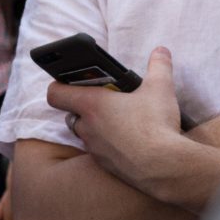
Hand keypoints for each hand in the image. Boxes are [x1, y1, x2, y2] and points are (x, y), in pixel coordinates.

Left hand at [45, 47, 185, 193]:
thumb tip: (161, 51)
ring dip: (95, 127)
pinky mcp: (105, 166)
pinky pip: (98, 152)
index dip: (59, 85)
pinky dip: (107, 145)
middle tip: (105, 101)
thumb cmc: (155, 125)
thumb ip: (159, 66)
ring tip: (119, 121)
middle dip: (83, 107)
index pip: (55, 93)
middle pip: (71, 114)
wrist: (164, 167)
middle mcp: (87, 127)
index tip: (69, 81)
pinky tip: (128, 142)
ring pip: (85, 134)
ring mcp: (94, 149)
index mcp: (92, 105)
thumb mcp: (160, 88)